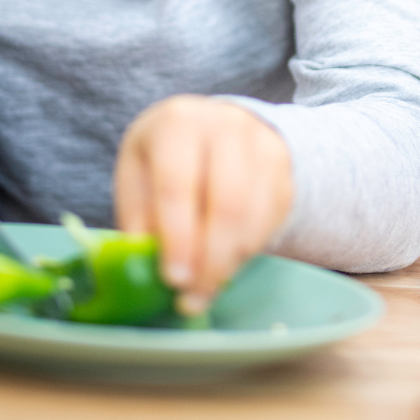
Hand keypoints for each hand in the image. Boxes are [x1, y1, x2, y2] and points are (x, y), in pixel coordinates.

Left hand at [115, 95, 292, 314]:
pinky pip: (271, 220)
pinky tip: (226, 264)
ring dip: (230, 263)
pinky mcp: (281, 168)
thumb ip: (140, 217)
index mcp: (176, 123)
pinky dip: (248, 251)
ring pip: (253, 216)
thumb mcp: (138, 173)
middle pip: (225, 203)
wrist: (214, 125)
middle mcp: (223, 126)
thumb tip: (146, 266)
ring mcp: (259, 144)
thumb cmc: (166, 157)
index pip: (177, 185)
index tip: (173, 279)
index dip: (177, 237)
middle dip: (210, 260)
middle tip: (193, 296)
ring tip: (206, 288)